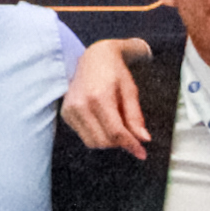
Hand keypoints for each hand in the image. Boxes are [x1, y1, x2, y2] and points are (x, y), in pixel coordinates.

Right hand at [61, 38, 153, 154]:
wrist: (93, 57)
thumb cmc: (115, 71)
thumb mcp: (131, 90)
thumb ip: (135, 117)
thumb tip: (144, 139)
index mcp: (99, 97)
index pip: (115, 132)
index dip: (130, 145)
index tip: (142, 153)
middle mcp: (81, 105)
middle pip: (103, 141)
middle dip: (120, 143)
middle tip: (131, 136)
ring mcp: (71, 110)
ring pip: (92, 142)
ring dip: (108, 141)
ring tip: (117, 125)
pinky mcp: (66, 114)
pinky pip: (83, 136)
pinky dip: (97, 134)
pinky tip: (103, 121)